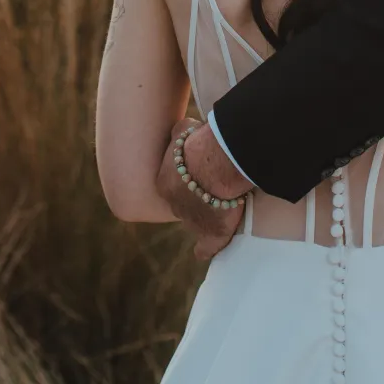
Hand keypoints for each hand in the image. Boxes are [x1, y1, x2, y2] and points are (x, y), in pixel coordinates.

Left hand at [154, 120, 252, 261]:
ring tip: (216, 210)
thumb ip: (180, 134)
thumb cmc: (200, 143)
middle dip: (193, 197)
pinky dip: (206, 249)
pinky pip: (207, 246)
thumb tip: (182, 131)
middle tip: (209, 188)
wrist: (218, 163)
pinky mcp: (212, 233)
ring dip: (204, 215)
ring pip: (195, 221)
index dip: (185, 179)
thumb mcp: (183, 132)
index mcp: (165, 184)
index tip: (197, 173)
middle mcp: (174, 206)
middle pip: (183, 204)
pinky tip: (202, 252)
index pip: (173, 185)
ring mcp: (192, 221)